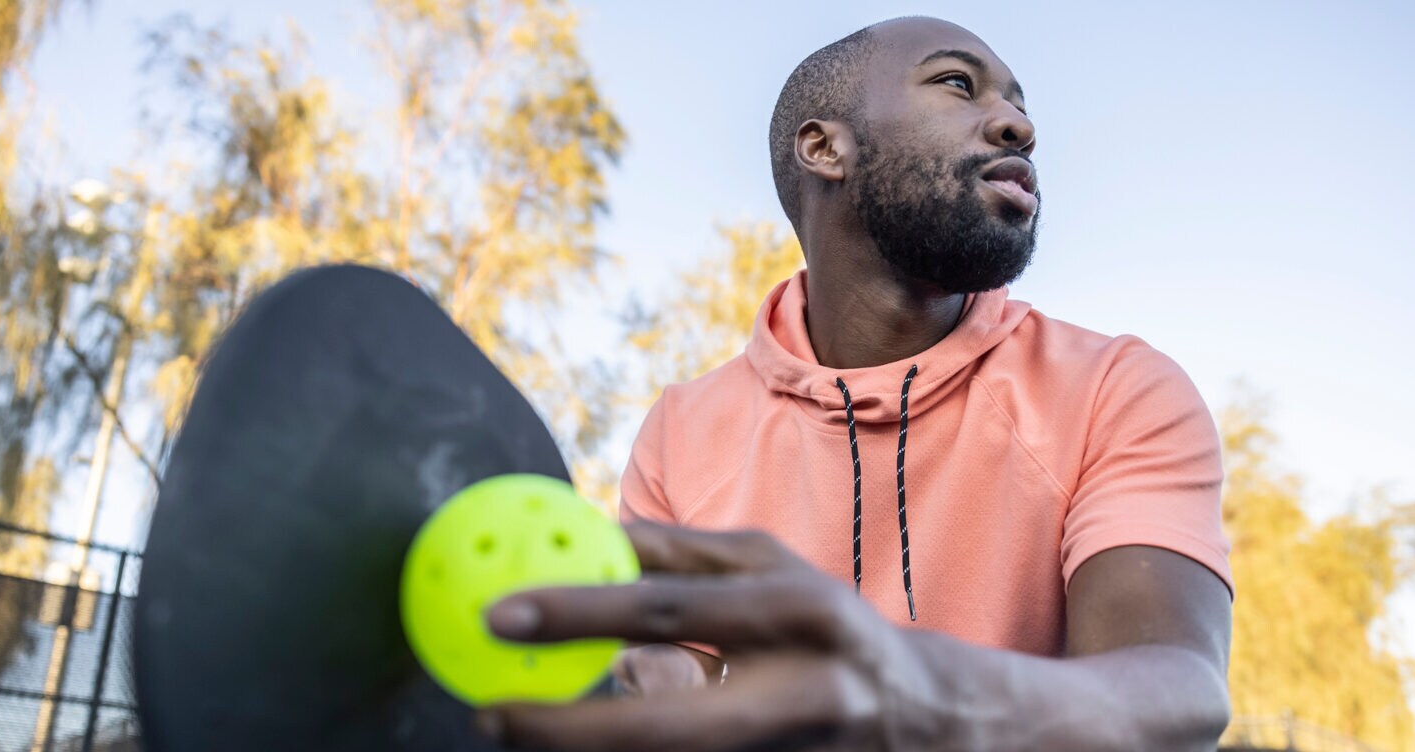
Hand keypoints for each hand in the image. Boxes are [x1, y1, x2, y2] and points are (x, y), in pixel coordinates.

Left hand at [476, 523, 936, 751]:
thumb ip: (680, 554)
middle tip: (488, 712)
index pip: (667, 609)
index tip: (497, 613)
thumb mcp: (767, 570)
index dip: (576, 613)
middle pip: (660, 730)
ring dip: (590, 748)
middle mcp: (799, 693)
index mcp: (795, 611)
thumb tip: (583, 529)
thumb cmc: (824, 625)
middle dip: (560, 730)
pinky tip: (591, 739)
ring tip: (522, 723)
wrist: (927, 718)